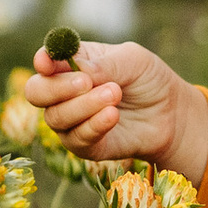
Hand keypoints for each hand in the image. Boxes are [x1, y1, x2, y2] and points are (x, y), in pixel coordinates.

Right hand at [23, 39, 207, 185]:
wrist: (171, 115)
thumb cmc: (149, 80)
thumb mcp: (133, 60)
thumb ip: (104, 64)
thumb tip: (79, 72)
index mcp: (71, 64)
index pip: (45, 62)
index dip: (43, 61)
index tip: (47, 62)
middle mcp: (63, 93)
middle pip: (36, 92)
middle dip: (57, 87)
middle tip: (86, 82)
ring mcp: (71, 121)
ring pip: (56, 117)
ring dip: (84, 105)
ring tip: (115, 94)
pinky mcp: (84, 146)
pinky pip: (76, 139)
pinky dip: (93, 126)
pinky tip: (112, 115)